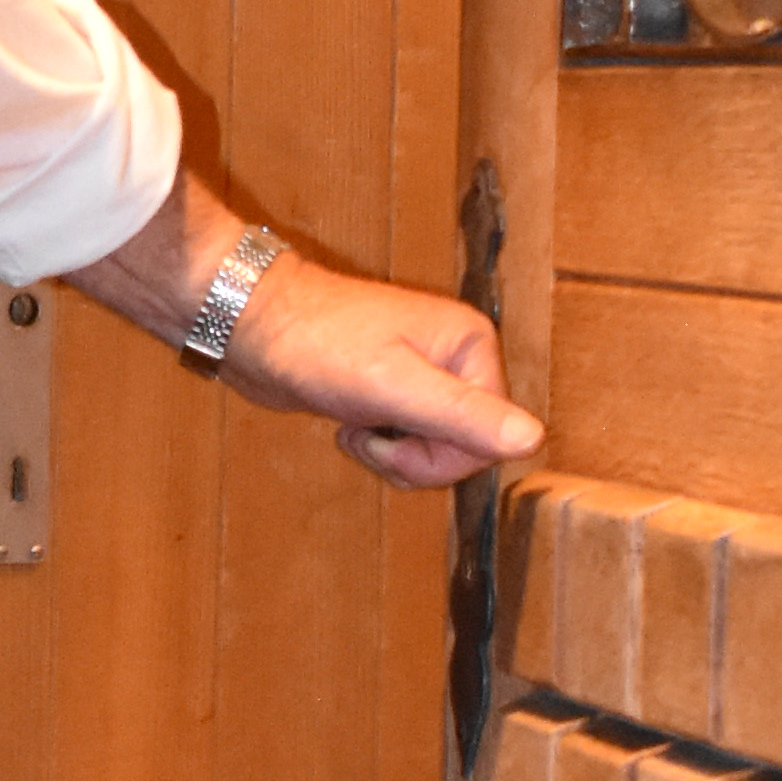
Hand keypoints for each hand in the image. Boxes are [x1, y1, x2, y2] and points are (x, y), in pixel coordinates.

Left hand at [67, 175, 537, 487]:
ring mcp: (422, 371)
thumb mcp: (393, 385)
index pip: (492, 437)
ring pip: (435, 448)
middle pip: (466, 446)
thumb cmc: (314, 342)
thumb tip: (533, 438)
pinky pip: (407, 440)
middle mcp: (455, 355)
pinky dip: (379, 446)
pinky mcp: (390, 388)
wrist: (248, 322)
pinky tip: (348, 426)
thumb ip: (463, 414)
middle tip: (367, 436)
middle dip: (415, 458)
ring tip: (355, 427)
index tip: (390, 440)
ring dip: (393, 455)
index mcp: (471, 344)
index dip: (440, 457)